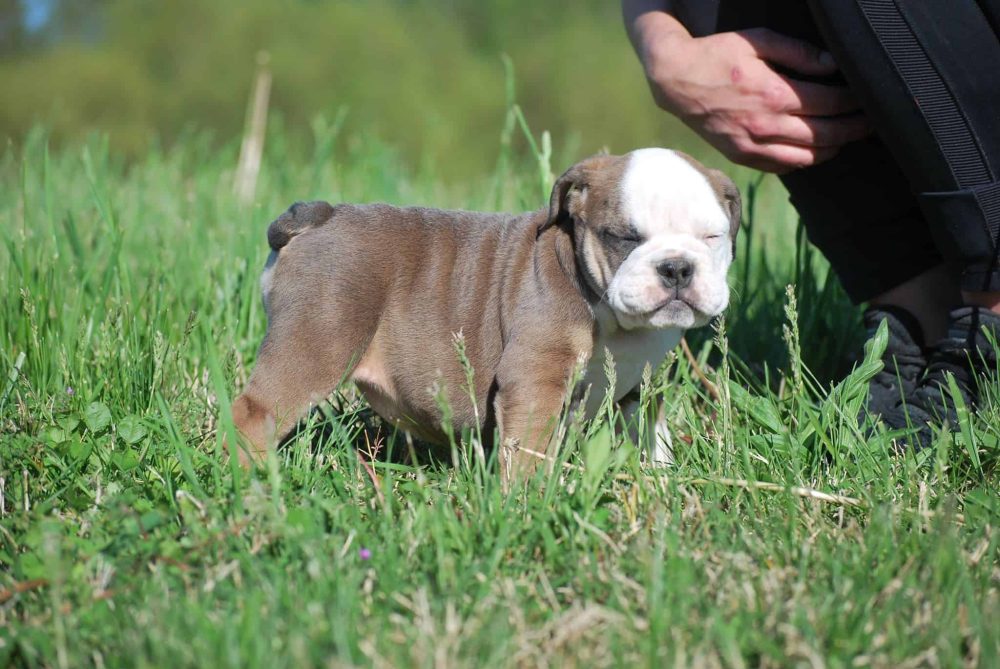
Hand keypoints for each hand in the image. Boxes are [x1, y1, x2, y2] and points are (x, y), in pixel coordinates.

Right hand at [625, 8, 871, 172]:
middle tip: (873, 122)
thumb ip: (798, 52)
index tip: (870, 96)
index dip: (855, 102)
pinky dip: (805, 161)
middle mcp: (765, 125)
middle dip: (854, 128)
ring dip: (834, 149)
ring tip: (849, 138)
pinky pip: (783, 167)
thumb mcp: (758, 40)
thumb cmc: (717, 54)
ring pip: (807, 158)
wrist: (675, 81)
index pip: (830, 103)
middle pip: (826, 134)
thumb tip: (832, 64)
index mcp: (773, 94)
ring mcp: (753, 145)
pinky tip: (815, 150)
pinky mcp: (742, 155)